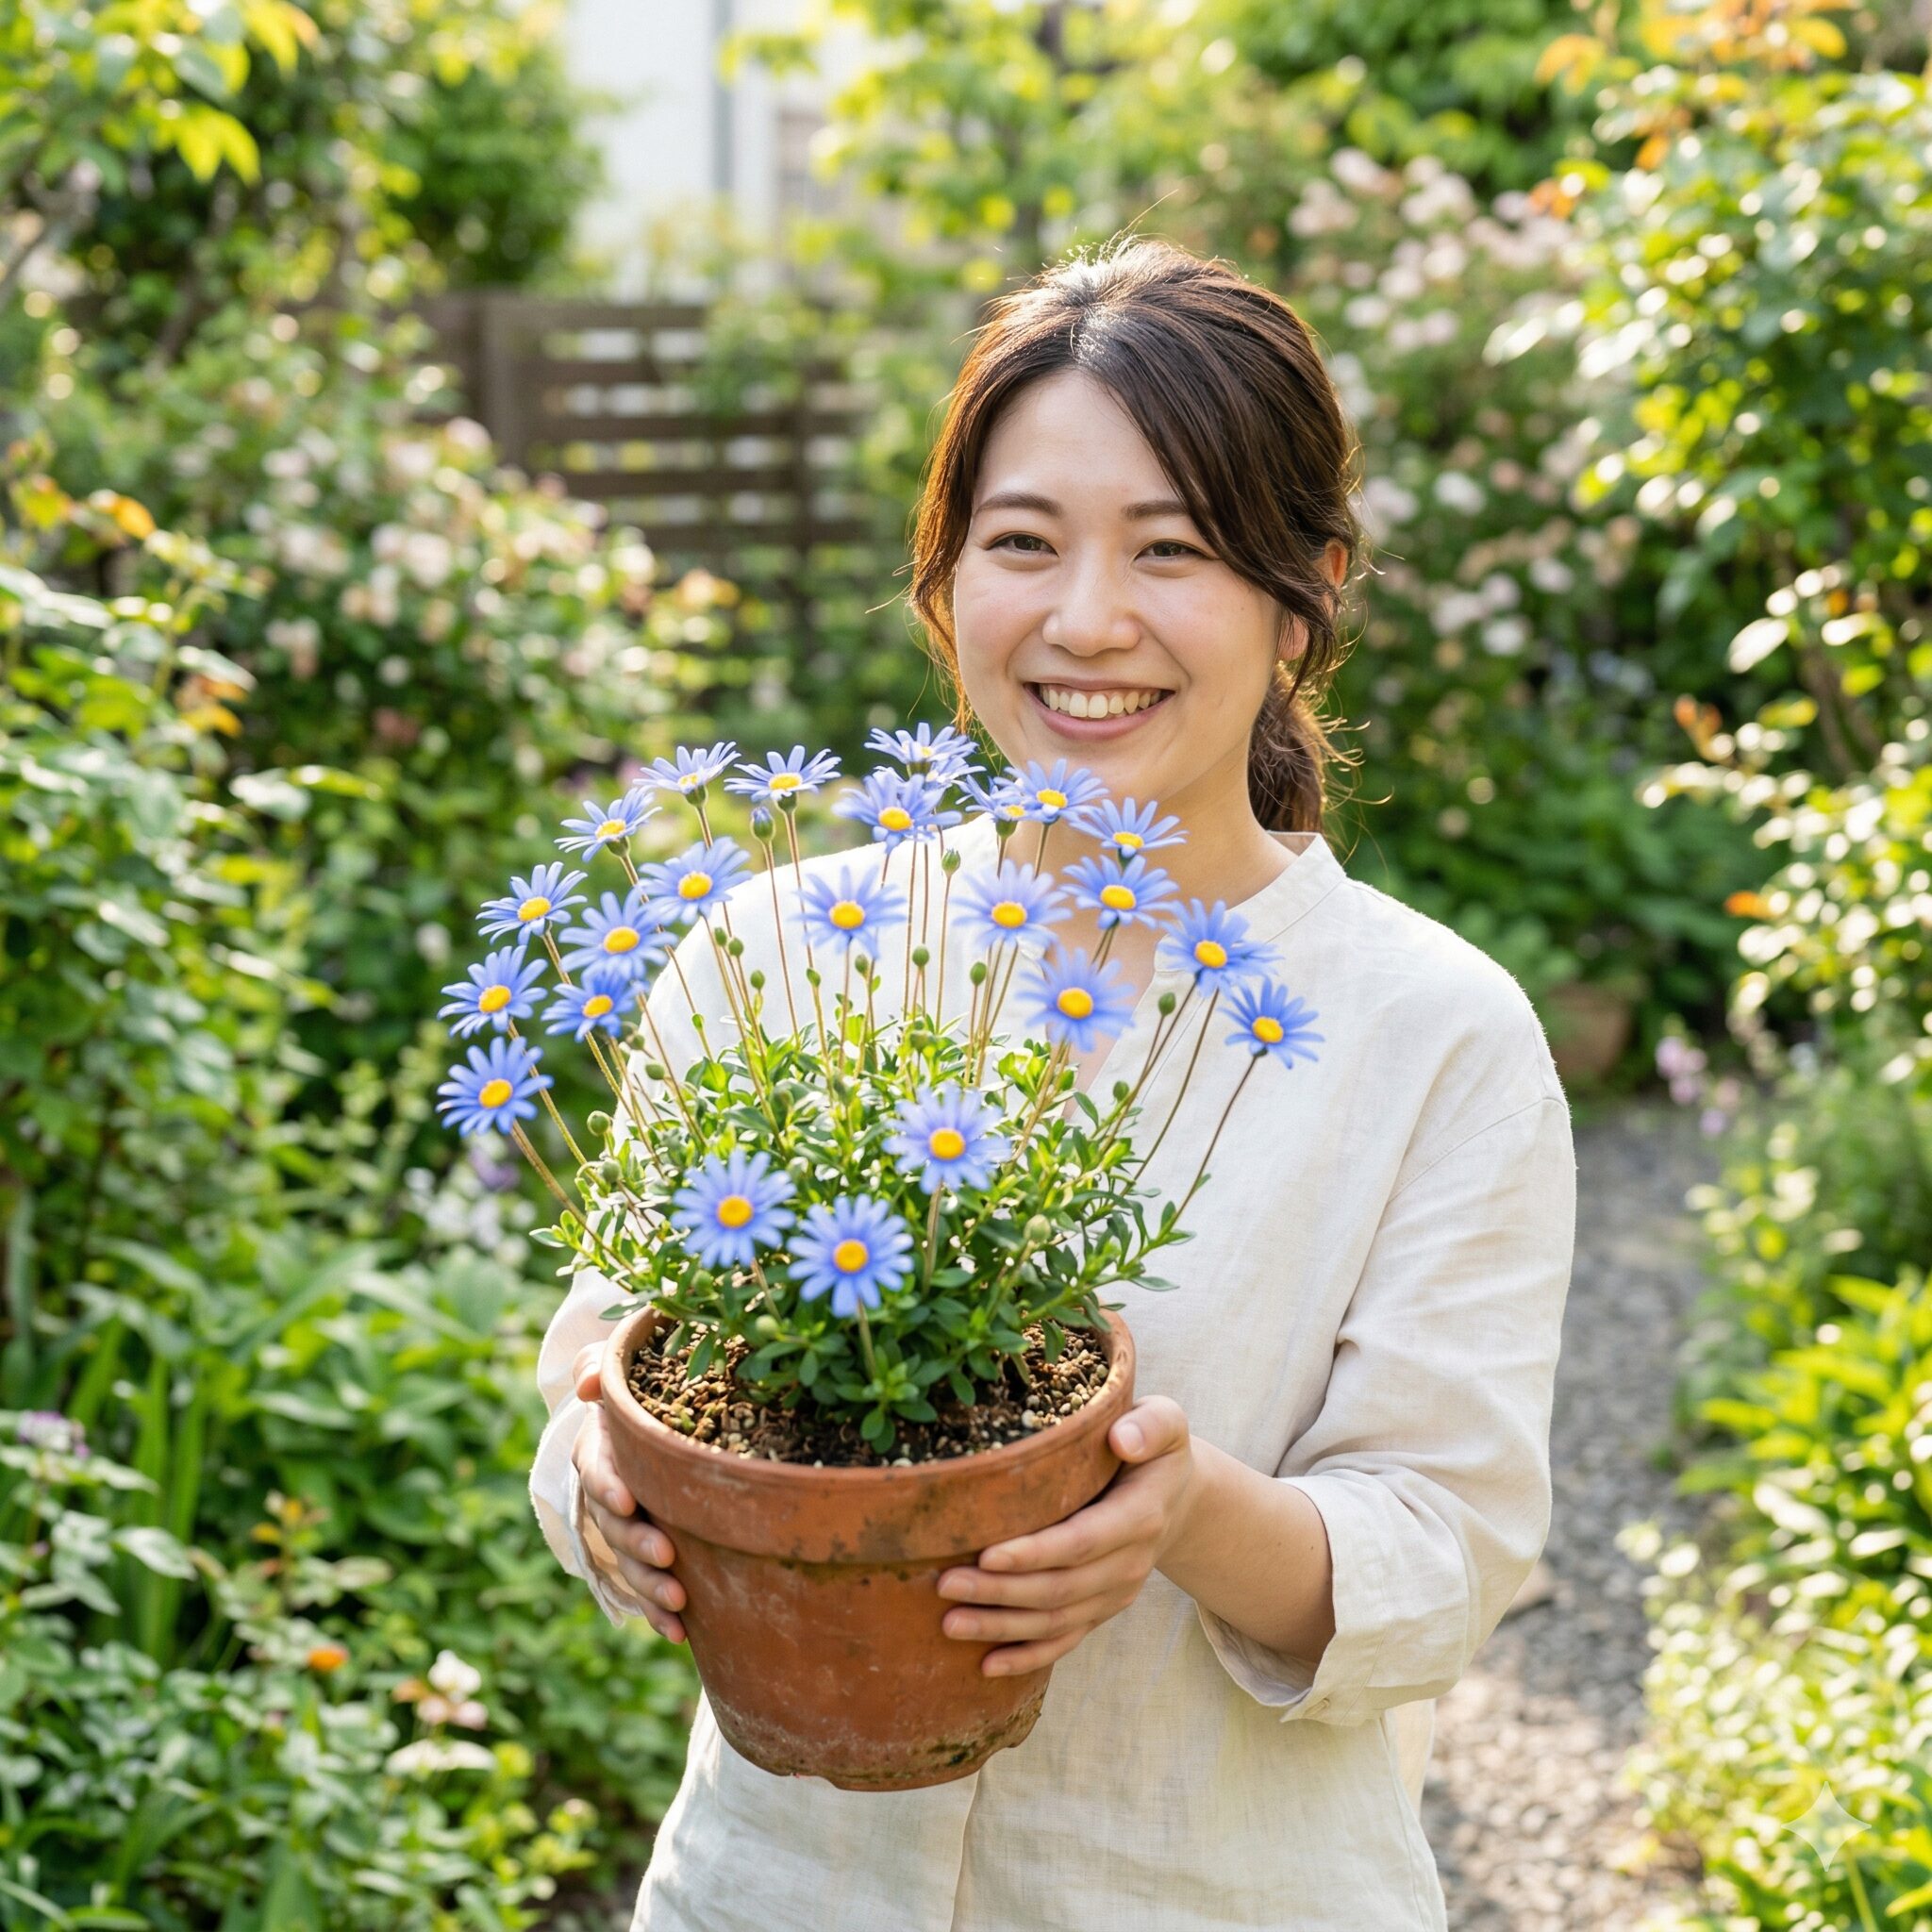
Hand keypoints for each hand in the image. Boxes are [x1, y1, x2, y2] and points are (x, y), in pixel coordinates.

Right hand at [570, 1341, 687, 1643]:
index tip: (628, 1501)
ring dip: (648, 1585)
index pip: (594, 1467)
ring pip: (626, 1560)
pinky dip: (656, 1612)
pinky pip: (644, 1585)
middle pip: (611, 1524)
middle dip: (636, 1543)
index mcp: (600, 1447)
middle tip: (667, 1556)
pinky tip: (678, 1633)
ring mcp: (624, 1527)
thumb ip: (600, 1366)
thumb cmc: (638, 1386)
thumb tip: (588, 1385)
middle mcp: (607, 1492)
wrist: (658, 1422)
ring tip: (679, 1603)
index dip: (608, 1486)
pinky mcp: (645, 1552)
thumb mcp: (619, 1366)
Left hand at [936, 1396, 1196, 1676]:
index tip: (986, 1554)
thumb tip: (1121, 1440)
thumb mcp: (1166, 1421)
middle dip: (999, 1592)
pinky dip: (1026, 1657)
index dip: (1034, 1554)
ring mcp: (1115, 1594)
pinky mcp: (1101, 1610)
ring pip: (1054, 1621)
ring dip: (1000, 1626)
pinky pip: (1064, 1641)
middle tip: (945, 1584)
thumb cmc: (1154, 1447)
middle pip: (1058, 1589)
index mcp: (1139, 1517)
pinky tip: (986, 1665)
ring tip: (949, 1623)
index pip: (1081, 1542)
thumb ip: (1150, 1426)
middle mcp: (1129, 1564)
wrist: (1176, 1495)